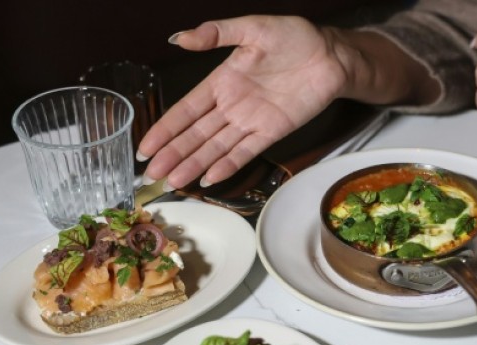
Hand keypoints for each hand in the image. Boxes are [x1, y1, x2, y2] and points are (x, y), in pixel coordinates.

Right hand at [138, 16, 348, 188]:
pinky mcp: (273, 131)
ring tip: (174, 184)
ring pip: (216, 148)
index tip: (145, 148)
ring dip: (195, 166)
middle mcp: (232, 105)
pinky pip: (247, 152)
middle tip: (151, 176)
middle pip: (196, 135)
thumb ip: (216, 33)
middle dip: (173, 156)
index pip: (185, 110)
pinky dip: (229, 165)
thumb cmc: (294, 37)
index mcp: (221, 81)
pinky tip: (210, 179)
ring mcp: (252, 121)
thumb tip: (179, 38)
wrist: (331, 55)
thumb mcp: (252, 27)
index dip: (164, 130)